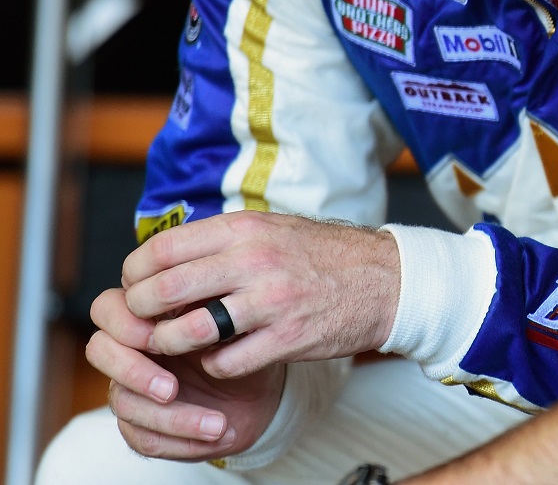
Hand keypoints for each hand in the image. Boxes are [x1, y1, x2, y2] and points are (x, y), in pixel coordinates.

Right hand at [87, 286, 282, 459]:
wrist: (261, 389)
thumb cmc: (244, 345)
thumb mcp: (235, 321)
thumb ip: (211, 308)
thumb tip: (205, 303)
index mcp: (150, 316)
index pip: (109, 308)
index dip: (125, 323)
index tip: (162, 338)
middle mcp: (133, 350)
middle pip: (99, 351)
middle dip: (133, 372)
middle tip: (171, 389)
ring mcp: (133, 388)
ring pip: (124, 403)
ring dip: (174, 419)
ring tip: (218, 424)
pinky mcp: (142, 425)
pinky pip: (145, 438)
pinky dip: (185, 442)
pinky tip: (220, 435)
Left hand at [119, 211, 399, 376]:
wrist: (386, 280)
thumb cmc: (325, 255)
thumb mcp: (273, 228)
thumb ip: (223, 239)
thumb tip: (166, 258)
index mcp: (246, 228)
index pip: (162, 249)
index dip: (136, 273)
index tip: (136, 286)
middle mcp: (255, 261)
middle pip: (166, 291)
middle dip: (142, 312)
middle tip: (144, 321)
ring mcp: (271, 302)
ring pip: (189, 332)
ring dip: (172, 344)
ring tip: (176, 343)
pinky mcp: (287, 338)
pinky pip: (225, 363)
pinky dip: (213, 365)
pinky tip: (221, 356)